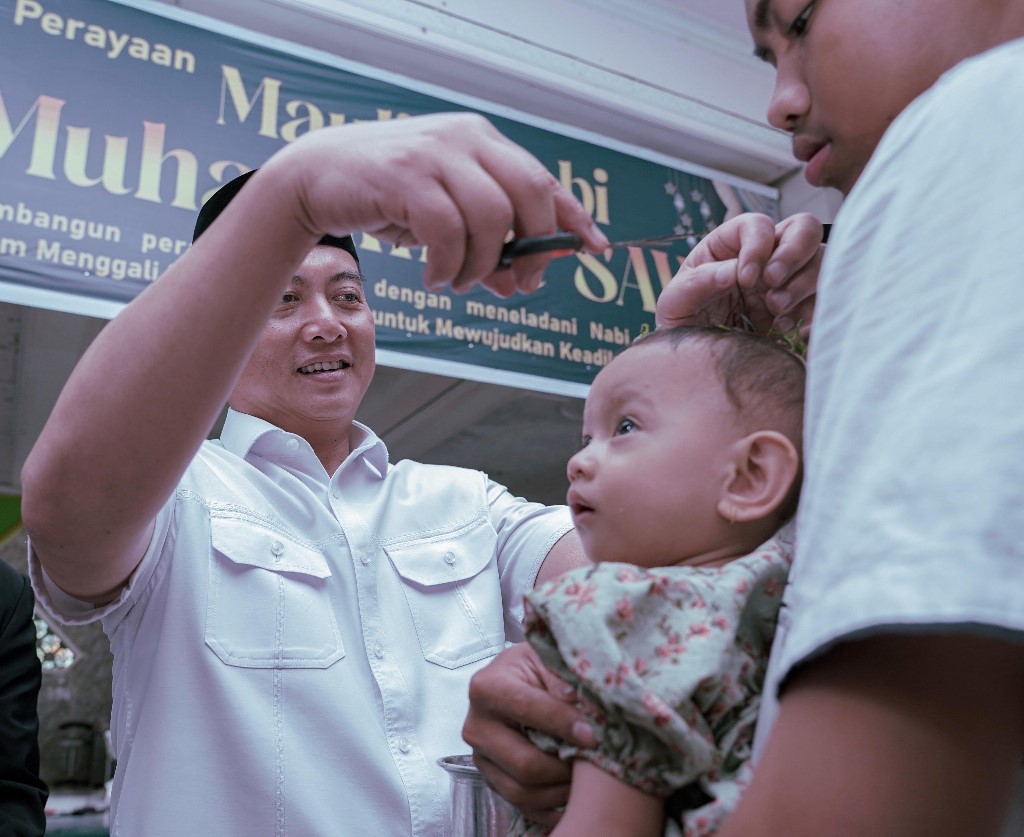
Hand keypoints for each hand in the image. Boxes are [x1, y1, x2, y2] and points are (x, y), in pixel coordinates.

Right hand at [262, 112, 608, 297]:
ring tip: (459, 282)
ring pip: (492, 217)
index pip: (542, 179)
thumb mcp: (445, 216)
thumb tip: (520, 282)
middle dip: (532, 248)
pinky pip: (448, 231)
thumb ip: (485, 242)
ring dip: (482, 265)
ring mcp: (435, 153)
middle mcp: (465, 139)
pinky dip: (448, 266)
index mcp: (482, 142)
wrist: (317, 178)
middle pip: (529, 193)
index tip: (596, 247)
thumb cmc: (387, 197)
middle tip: (516, 283)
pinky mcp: (405, 175)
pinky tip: (434, 278)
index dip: (573, 216)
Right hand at [463, 643, 596, 827]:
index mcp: (487, 687)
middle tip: (595, 762)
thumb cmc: (537, 667)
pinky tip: (574, 794)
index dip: (563, 724)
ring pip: (523, 791)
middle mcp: (477, 726)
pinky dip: (552, 806)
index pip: (527, 709)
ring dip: (561, 790)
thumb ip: (560, 676)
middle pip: (524, 763)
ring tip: (587, 776)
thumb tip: (574, 700)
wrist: (521, 679)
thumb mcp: (547, 658)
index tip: (594, 735)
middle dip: (565, 766)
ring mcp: (482, 757)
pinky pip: (523, 806)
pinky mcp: (492, 779)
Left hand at [654, 212, 823, 337]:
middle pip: (805, 229)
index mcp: (732, 244)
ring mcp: (790, 279)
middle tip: (772, 288)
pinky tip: (789, 331)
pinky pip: (827, 299)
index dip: (758, 246)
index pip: (758, 225)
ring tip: (777, 316)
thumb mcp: (675, 303)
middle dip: (794, 255)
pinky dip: (814, 314)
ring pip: (822, 262)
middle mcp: (767, 255)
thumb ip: (697, 283)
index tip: (745, 279)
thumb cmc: (683, 323)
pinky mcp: (803, 308)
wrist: (698, 362)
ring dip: (804, 287)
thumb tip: (732, 271)